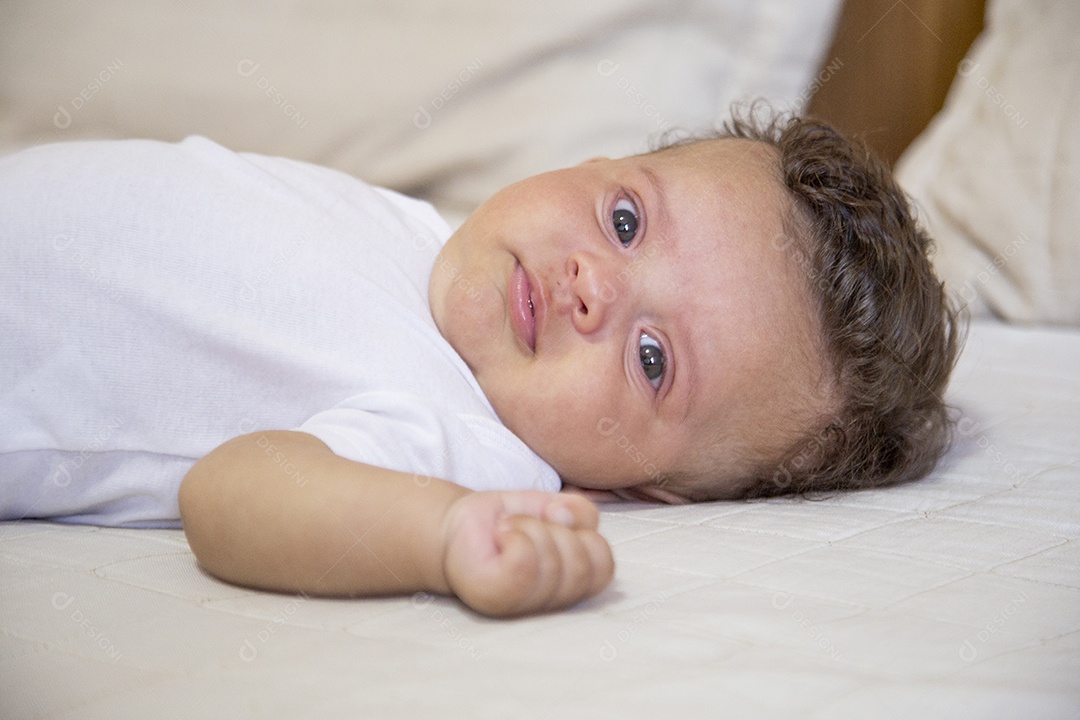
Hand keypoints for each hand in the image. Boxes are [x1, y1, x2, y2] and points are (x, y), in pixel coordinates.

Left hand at [439, 490, 613, 616]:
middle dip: (556, 530)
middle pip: (581, 564)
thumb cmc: (509, 520)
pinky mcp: (496, 595)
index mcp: (570, 586)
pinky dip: (515, 533)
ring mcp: (521, 605)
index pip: (604, 567)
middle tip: (527, 528)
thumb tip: (565, 517)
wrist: (457, 525)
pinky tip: (500, 536)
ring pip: (552, 558)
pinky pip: (525, 559)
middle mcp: (549, 603)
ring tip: (509, 531)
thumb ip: (581, 511)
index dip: (587, 537)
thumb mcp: (554, 507)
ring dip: (530, 527)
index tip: (557, 526)